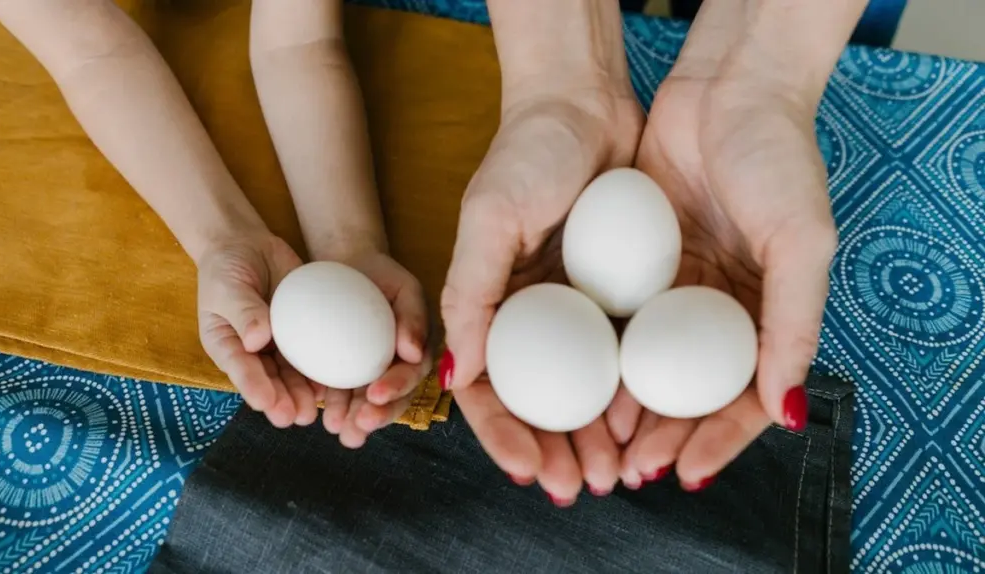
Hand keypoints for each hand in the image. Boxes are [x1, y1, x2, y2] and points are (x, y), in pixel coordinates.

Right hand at [196, 232, 313, 427]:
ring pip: (291, 375)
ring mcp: (277, 345)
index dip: (253, 387)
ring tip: (314, 412)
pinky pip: (312, 354)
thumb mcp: (227, 286)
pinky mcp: (302, 333)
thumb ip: (243, 311)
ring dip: (302, 394)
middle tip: (296, 417)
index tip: (265, 403)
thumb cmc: (227, 267)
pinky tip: (336, 384)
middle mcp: (252, 352)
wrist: (248, 246)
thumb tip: (257, 340)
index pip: (239, 368)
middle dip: (282, 400)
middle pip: (268, 380)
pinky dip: (322, 370)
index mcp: (226, 345)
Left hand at [321, 250, 430, 448]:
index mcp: (418, 351)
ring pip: (366, 404)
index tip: (375, 396)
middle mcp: (398, 369)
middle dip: (376, 416)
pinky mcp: (346, 374)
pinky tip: (321, 415)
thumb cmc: (382, 276)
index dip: (396, 388)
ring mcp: (371, 374)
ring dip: (353, 419)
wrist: (349, 268)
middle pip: (392, 399)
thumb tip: (415, 354)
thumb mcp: (405, 288)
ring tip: (337, 429)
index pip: (412, 375)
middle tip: (357, 427)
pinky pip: (341, 393)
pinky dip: (333, 405)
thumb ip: (414, 316)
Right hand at [441, 93, 644, 501]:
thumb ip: (469, 292)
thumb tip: (454, 375)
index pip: (486, 389)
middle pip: (537, 404)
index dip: (504, 437)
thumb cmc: (527, 151)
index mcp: (487, 305)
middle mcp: (529, 316)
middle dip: (555, 451)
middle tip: (585, 486)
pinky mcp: (616, 295)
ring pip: (582, 392)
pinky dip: (629, 394)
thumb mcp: (489, 217)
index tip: (534, 472)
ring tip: (619, 472)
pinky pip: (622, 356)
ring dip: (594, 437)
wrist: (587, 101)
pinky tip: (645, 422)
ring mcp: (574, 309)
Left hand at [621, 76, 836, 488]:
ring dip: (629, 411)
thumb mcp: (801, 241)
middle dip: (665, 438)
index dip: (717, 441)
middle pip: (690, 394)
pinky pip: (618, 323)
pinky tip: (583, 387)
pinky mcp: (636, 265)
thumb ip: (794, 325)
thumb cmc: (779, 159)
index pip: (743, 399)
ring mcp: (676, 290)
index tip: (684, 473)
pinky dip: (604, 360)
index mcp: (768, 315)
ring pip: (649, 368)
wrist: (726, 89)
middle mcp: (720, 310)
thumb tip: (784, 411)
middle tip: (631, 472)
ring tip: (604, 446)